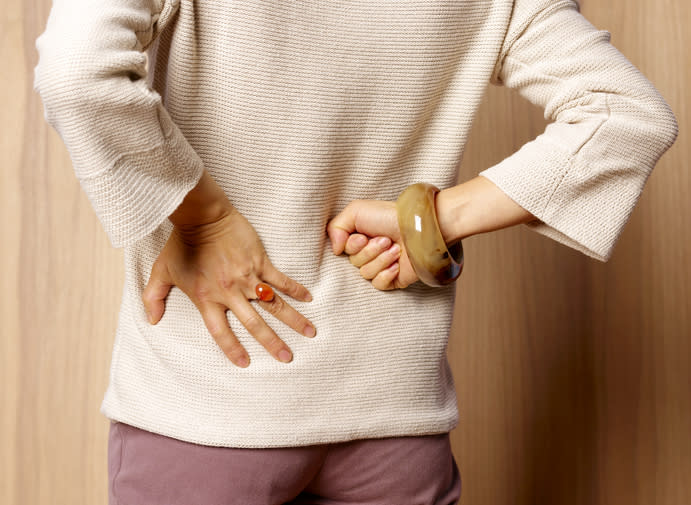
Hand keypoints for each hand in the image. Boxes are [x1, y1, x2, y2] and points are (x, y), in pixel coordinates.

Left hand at [141, 207, 315, 367]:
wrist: (201, 216)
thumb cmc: (181, 244)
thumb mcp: (161, 272)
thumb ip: (154, 297)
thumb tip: (151, 320)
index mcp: (207, 299)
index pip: (221, 332)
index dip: (232, 349)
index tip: (245, 363)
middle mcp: (230, 292)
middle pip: (255, 324)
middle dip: (273, 343)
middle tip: (288, 358)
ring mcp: (247, 277)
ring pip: (275, 304)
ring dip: (293, 320)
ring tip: (310, 332)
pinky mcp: (260, 261)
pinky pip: (281, 279)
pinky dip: (295, 289)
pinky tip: (308, 298)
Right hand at [327, 200, 418, 289]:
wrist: (419, 228)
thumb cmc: (389, 216)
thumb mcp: (356, 210)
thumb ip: (335, 227)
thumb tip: (335, 250)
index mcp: (359, 237)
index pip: (343, 251)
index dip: (352, 246)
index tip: (364, 236)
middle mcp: (368, 252)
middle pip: (354, 263)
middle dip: (370, 251)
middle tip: (385, 240)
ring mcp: (381, 266)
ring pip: (366, 274)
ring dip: (381, 260)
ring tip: (396, 249)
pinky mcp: (393, 279)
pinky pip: (378, 284)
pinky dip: (386, 274)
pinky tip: (397, 265)